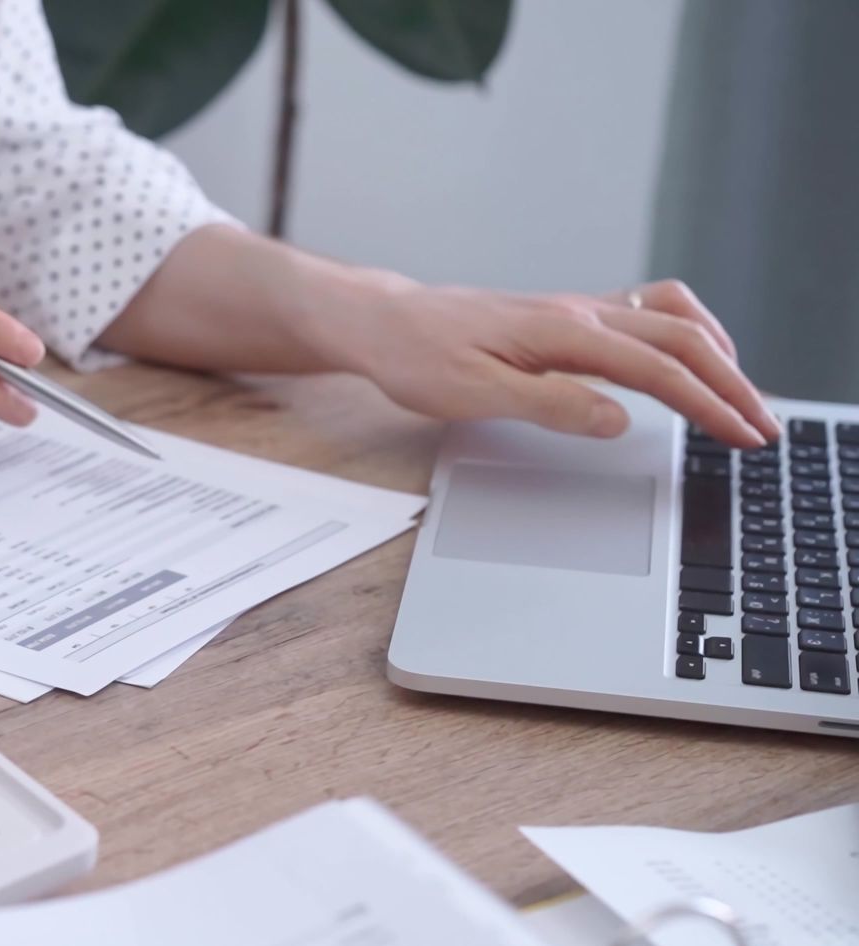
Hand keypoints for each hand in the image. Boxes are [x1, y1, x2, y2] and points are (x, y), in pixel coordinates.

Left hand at [331, 276, 780, 447]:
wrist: (385, 322)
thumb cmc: (418, 357)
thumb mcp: (474, 394)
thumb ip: (550, 405)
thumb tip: (619, 418)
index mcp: (561, 332)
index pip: (656, 368)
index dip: (707, 403)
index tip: (742, 435)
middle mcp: (578, 311)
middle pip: (680, 339)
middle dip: (730, 383)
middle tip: (762, 427)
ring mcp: (575, 308)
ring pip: (670, 317)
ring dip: (715, 351)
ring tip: (740, 392)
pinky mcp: (566, 315)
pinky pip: (644, 310)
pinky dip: (684, 331)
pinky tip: (690, 354)